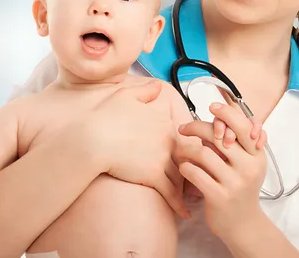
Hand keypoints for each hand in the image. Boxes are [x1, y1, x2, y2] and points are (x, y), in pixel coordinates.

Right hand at [88, 80, 189, 218]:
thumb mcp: (127, 94)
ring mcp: (161, 159)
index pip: (182, 138)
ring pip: (182, 176)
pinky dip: (180, 204)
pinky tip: (186, 213)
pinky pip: (171, 193)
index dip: (188, 149)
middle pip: (186, 157)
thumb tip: (156, 85)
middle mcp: (167, 141)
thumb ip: (145, 90)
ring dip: (190, 187)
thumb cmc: (106, 116)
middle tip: (205, 179)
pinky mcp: (153, 176)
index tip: (193, 157)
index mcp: (163, 122)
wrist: (93, 138)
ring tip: (197, 196)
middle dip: (196, 169)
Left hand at [174, 101, 266, 239]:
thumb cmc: (241, 186)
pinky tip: (184, 167)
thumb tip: (221, 111)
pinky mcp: (219, 197)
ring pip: (203, 154)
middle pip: (219, 136)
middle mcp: (248, 167)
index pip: (242, 126)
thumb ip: (236, 139)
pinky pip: (195, 173)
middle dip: (197, 127)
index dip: (227, 113)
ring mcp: (234, 183)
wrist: (244, 224)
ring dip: (186, 150)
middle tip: (183, 128)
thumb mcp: (247, 162)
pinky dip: (185, 167)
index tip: (211, 106)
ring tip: (181, 152)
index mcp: (256, 155)